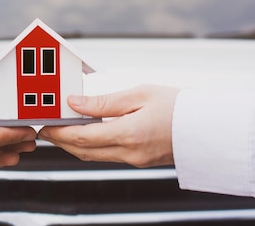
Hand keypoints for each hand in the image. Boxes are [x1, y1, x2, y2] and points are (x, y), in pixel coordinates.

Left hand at [38, 85, 178, 167]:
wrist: (209, 128)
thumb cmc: (179, 106)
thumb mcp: (140, 94)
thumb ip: (105, 102)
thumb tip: (75, 103)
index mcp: (130, 134)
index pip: (83, 137)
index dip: (59, 132)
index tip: (45, 124)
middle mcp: (130, 153)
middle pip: (83, 151)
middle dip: (60, 141)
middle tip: (45, 128)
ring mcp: (135, 160)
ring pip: (94, 156)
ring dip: (73, 145)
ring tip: (59, 130)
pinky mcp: (140, 161)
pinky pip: (107, 156)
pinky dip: (90, 146)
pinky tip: (85, 134)